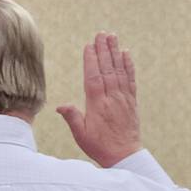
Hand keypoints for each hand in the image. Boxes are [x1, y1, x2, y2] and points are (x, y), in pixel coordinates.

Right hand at [57, 32, 141, 166]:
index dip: (92, 61)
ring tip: (112, 37)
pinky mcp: (131, 101)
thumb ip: (72, 118)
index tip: (89, 46)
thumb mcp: (81, 135)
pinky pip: (130, 79)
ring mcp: (123, 98)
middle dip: (104, 50)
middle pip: (107, 69)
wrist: (125, 156)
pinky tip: (126, 54)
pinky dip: (128, 65)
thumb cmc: (99, 146)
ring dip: (115, 52)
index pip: (94, 78)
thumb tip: (60, 106)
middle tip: (101, 34)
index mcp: (98, 105)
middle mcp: (112, 98)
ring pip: (119, 71)